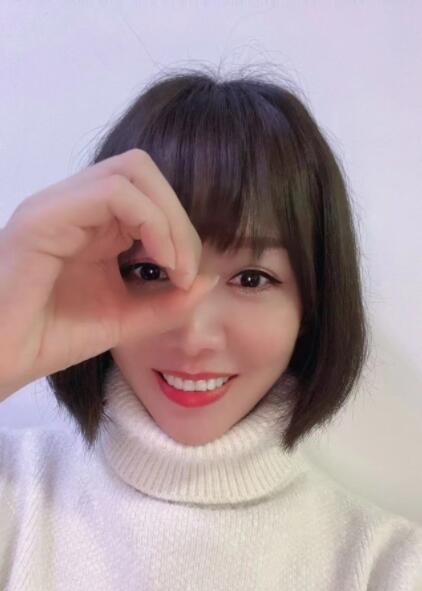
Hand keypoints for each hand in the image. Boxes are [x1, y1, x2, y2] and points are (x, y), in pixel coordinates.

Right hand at [0, 148, 217, 398]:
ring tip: (174, 266)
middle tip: (185, 269)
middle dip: (178, 217)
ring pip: (133, 171)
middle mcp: (74, 205)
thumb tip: (211, 278)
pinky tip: (159, 261)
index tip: (188, 278)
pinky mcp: (45, 215)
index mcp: (91, 223)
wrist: (1, 360)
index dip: (180, 228)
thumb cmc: (50, 339)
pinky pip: (113, 192)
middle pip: (144, 172)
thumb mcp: (125, 320)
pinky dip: (151, 222)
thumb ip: (167, 302)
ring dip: (168, 218)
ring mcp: (58, 204)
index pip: (149, 194)